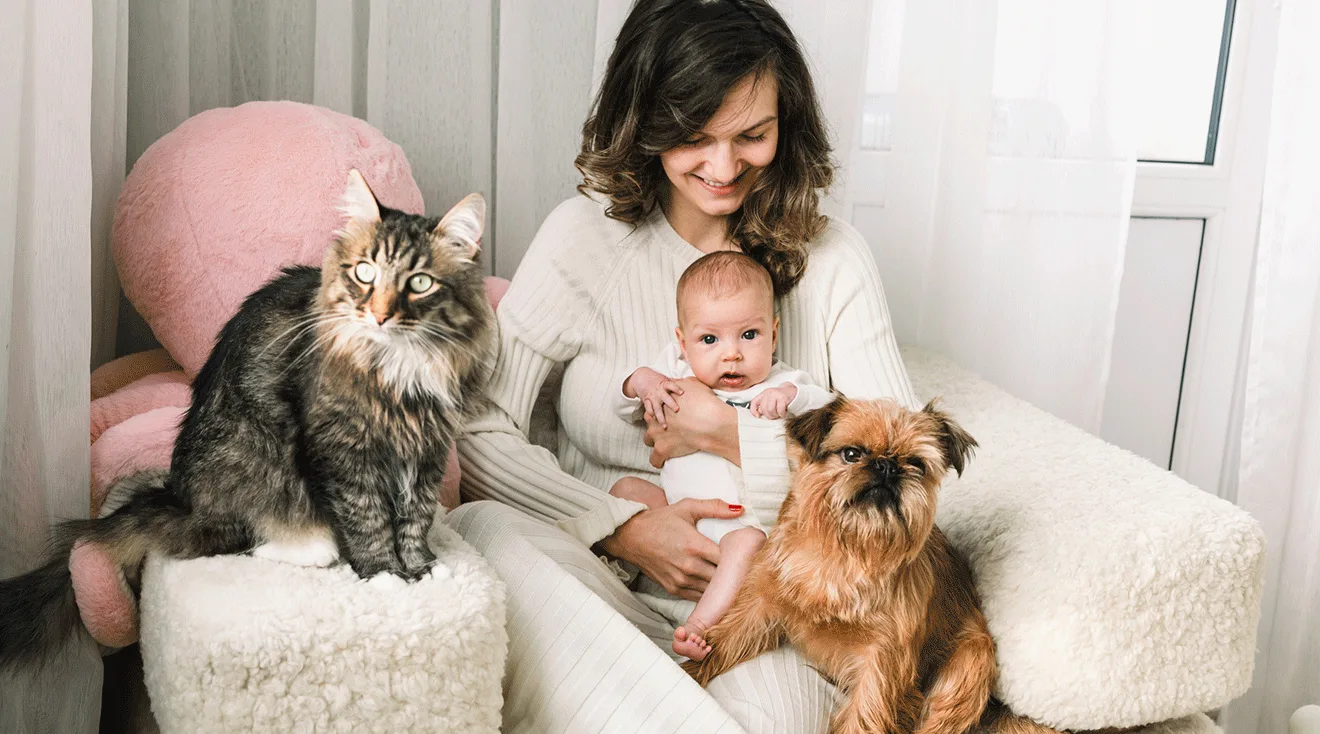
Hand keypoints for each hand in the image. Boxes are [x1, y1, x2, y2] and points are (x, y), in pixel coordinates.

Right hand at [599, 498, 744, 600]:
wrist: (630, 537)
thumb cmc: (660, 520)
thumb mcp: (686, 507)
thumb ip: (714, 507)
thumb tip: (739, 509)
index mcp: (694, 545)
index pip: (728, 559)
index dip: (741, 558)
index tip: (749, 555)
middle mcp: (689, 566)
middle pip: (723, 578)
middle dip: (734, 574)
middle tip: (746, 568)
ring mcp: (681, 581)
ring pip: (712, 591)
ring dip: (723, 586)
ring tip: (733, 579)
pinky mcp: (674, 589)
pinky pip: (699, 597)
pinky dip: (709, 593)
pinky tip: (716, 586)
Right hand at [631, 369, 685, 428]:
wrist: (641, 377)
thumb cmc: (657, 379)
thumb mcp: (666, 378)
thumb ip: (676, 382)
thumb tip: (691, 382)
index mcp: (664, 384)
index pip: (671, 385)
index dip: (676, 389)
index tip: (682, 393)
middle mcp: (659, 391)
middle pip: (665, 398)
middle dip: (671, 404)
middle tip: (676, 410)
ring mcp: (652, 397)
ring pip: (656, 408)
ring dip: (660, 417)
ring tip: (664, 425)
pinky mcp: (646, 401)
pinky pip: (648, 409)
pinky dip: (651, 414)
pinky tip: (655, 420)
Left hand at [644, 378, 738, 468]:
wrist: (710, 421)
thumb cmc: (703, 402)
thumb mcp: (692, 385)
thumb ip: (682, 385)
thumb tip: (680, 383)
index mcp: (659, 404)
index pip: (653, 409)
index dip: (663, 414)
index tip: (672, 418)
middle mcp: (653, 419)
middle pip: (650, 424)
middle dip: (658, 427)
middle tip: (672, 430)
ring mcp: (656, 435)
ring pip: (649, 440)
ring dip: (657, 442)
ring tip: (669, 444)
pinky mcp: (662, 449)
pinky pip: (654, 459)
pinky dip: (659, 461)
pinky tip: (664, 461)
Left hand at [750, 384, 797, 418]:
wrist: (794, 392)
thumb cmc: (782, 398)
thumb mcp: (771, 400)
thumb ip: (764, 406)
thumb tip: (759, 413)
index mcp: (764, 394)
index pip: (754, 402)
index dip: (754, 411)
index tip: (758, 416)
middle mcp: (768, 393)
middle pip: (764, 409)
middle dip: (770, 415)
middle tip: (775, 415)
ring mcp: (775, 394)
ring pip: (770, 410)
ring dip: (776, 415)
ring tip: (779, 414)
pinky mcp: (783, 397)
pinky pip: (779, 410)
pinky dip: (782, 414)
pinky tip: (784, 412)